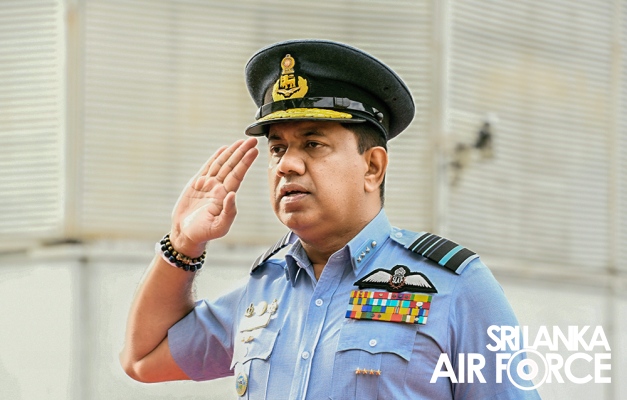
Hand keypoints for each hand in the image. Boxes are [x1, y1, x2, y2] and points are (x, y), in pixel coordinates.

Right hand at [169, 137, 258, 256]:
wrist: (185, 234)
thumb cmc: (204, 233)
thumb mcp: (219, 226)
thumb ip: (229, 212)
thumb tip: (233, 194)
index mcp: (226, 196)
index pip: (238, 175)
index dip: (246, 162)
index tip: (254, 150)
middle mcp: (219, 188)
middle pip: (232, 166)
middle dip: (242, 152)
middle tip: (252, 139)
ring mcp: (208, 185)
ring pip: (222, 164)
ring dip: (231, 152)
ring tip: (241, 141)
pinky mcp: (197, 184)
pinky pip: (208, 167)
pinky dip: (216, 157)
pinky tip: (224, 149)